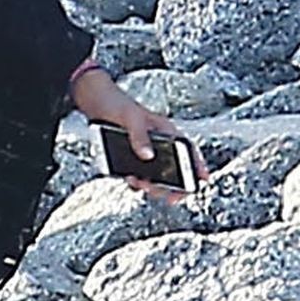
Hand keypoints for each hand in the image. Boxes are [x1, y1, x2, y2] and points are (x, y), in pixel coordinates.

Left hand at [72, 67, 207, 196]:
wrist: (96, 104)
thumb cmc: (117, 104)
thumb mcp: (131, 118)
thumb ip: (139, 136)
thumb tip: (147, 156)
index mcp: (166, 131)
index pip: (187, 149)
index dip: (197, 164)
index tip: (203, 179)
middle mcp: (158, 144)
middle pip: (174, 169)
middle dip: (174, 184)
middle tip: (171, 196)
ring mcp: (145, 153)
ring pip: (157, 176)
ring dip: (154, 186)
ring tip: (144, 186)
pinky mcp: (131, 160)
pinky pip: (139, 176)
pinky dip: (137, 182)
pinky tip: (132, 181)